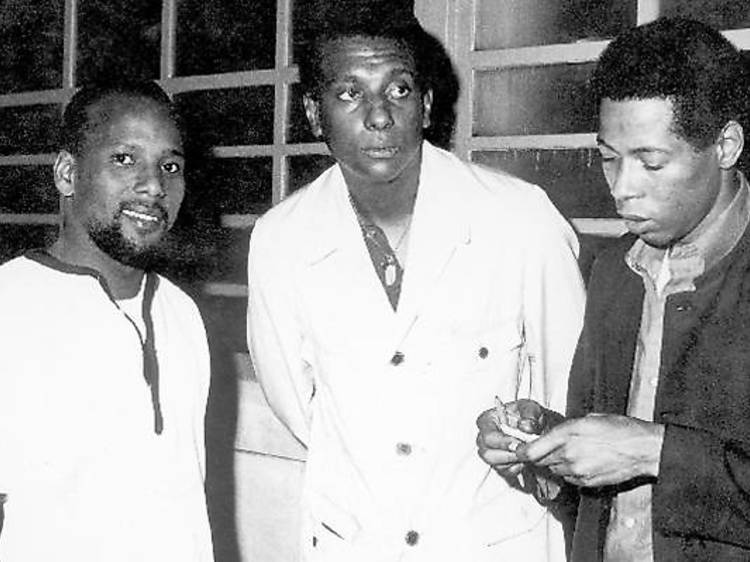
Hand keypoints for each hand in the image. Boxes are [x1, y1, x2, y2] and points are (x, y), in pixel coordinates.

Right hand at [475, 399, 555, 478]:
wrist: (537, 427)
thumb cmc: (528, 415)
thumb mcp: (531, 408)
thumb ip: (529, 415)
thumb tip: (525, 427)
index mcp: (487, 420)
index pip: (488, 435)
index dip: (502, 442)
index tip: (518, 444)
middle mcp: (484, 437)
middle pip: (487, 453)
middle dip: (507, 455)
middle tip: (524, 452)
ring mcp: (490, 451)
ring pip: (495, 464)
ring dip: (513, 462)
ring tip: (526, 454)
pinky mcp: (499, 463)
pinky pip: (504, 472)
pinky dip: (516, 468)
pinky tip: (525, 459)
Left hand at [515, 413, 664, 487]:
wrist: (643, 449)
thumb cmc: (620, 429)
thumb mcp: (588, 419)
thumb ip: (566, 429)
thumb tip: (553, 435)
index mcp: (568, 433)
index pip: (533, 450)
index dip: (522, 451)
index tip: (519, 450)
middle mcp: (569, 454)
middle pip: (541, 460)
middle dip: (542, 455)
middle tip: (550, 448)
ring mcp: (577, 470)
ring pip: (554, 470)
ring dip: (557, 463)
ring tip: (573, 453)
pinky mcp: (587, 482)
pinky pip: (569, 478)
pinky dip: (570, 472)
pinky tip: (583, 463)